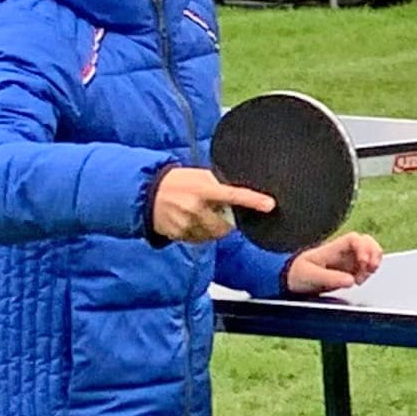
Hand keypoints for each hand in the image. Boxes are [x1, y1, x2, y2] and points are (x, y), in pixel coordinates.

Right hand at [150, 167, 268, 243]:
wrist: (146, 191)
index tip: (270, 204)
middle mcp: (194, 207)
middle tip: (216, 211)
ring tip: (200, 214)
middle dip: (226, 221)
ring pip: (212, 235)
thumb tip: (243, 192)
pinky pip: (198, 240)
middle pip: (225, 226)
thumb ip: (220, 185)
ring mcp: (185, 223)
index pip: (233, 195)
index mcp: (202, 189)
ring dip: (212, 228)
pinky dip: (199, 233)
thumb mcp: (200, 175)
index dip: (253, 201)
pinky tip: (190, 220)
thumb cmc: (178, 181)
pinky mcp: (177, 234)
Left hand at [284, 231, 383, 292]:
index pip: (354, 239)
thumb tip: (350, 280)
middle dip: (374, 254)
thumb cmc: (298, 274)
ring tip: (362, 277)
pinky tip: (359, 280)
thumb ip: (330, 278)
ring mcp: (348, 260)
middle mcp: (343, 252)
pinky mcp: (351, 269)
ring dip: (373, 264)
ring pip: (371, 253)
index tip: (363, 263)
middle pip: (368, 242)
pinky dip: (370, 272)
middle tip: (369, 269)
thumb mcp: (311, 276)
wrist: (292, 280)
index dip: (363, 248)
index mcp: (333, 249)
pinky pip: (367, 265)